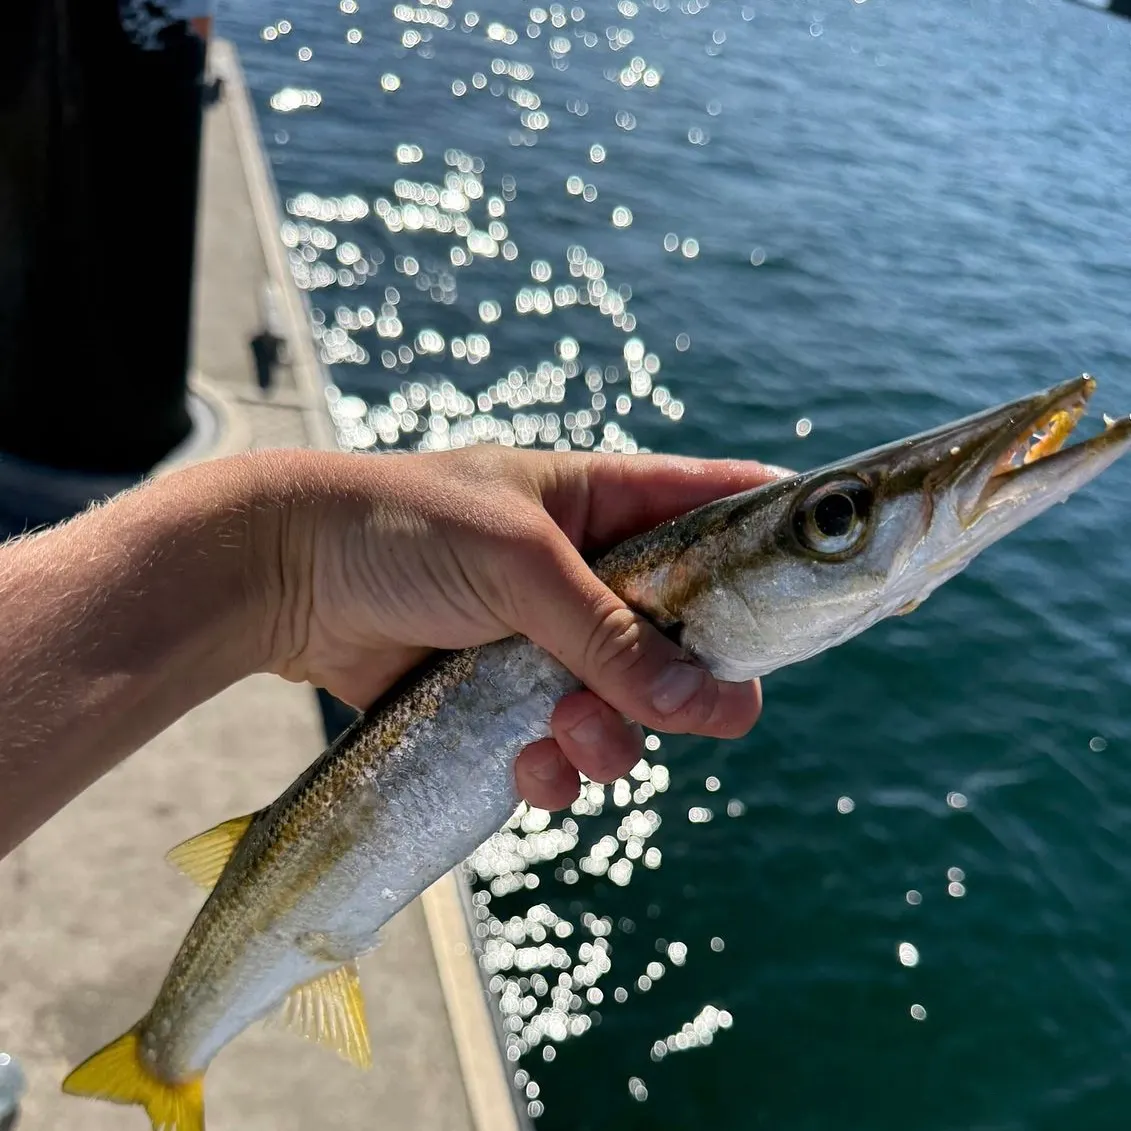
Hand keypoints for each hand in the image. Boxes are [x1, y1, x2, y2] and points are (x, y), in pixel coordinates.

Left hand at [257, 446, 783, 809]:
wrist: (284, 578)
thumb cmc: (399, 528)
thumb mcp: (519, 566)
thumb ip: (612, 637)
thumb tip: (713, 706)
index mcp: (604, 504)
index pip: (718, 504)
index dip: (773, 539)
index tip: (819, 588)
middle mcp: (591, 574)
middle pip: (687, 639)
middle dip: (677, 688)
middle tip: (658, 713)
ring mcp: (550, 641)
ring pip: (630, 711)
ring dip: (610, 743)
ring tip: (560, 738)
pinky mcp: (507, 699)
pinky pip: (565, 751)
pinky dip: (554, 772)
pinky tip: (523, 767)